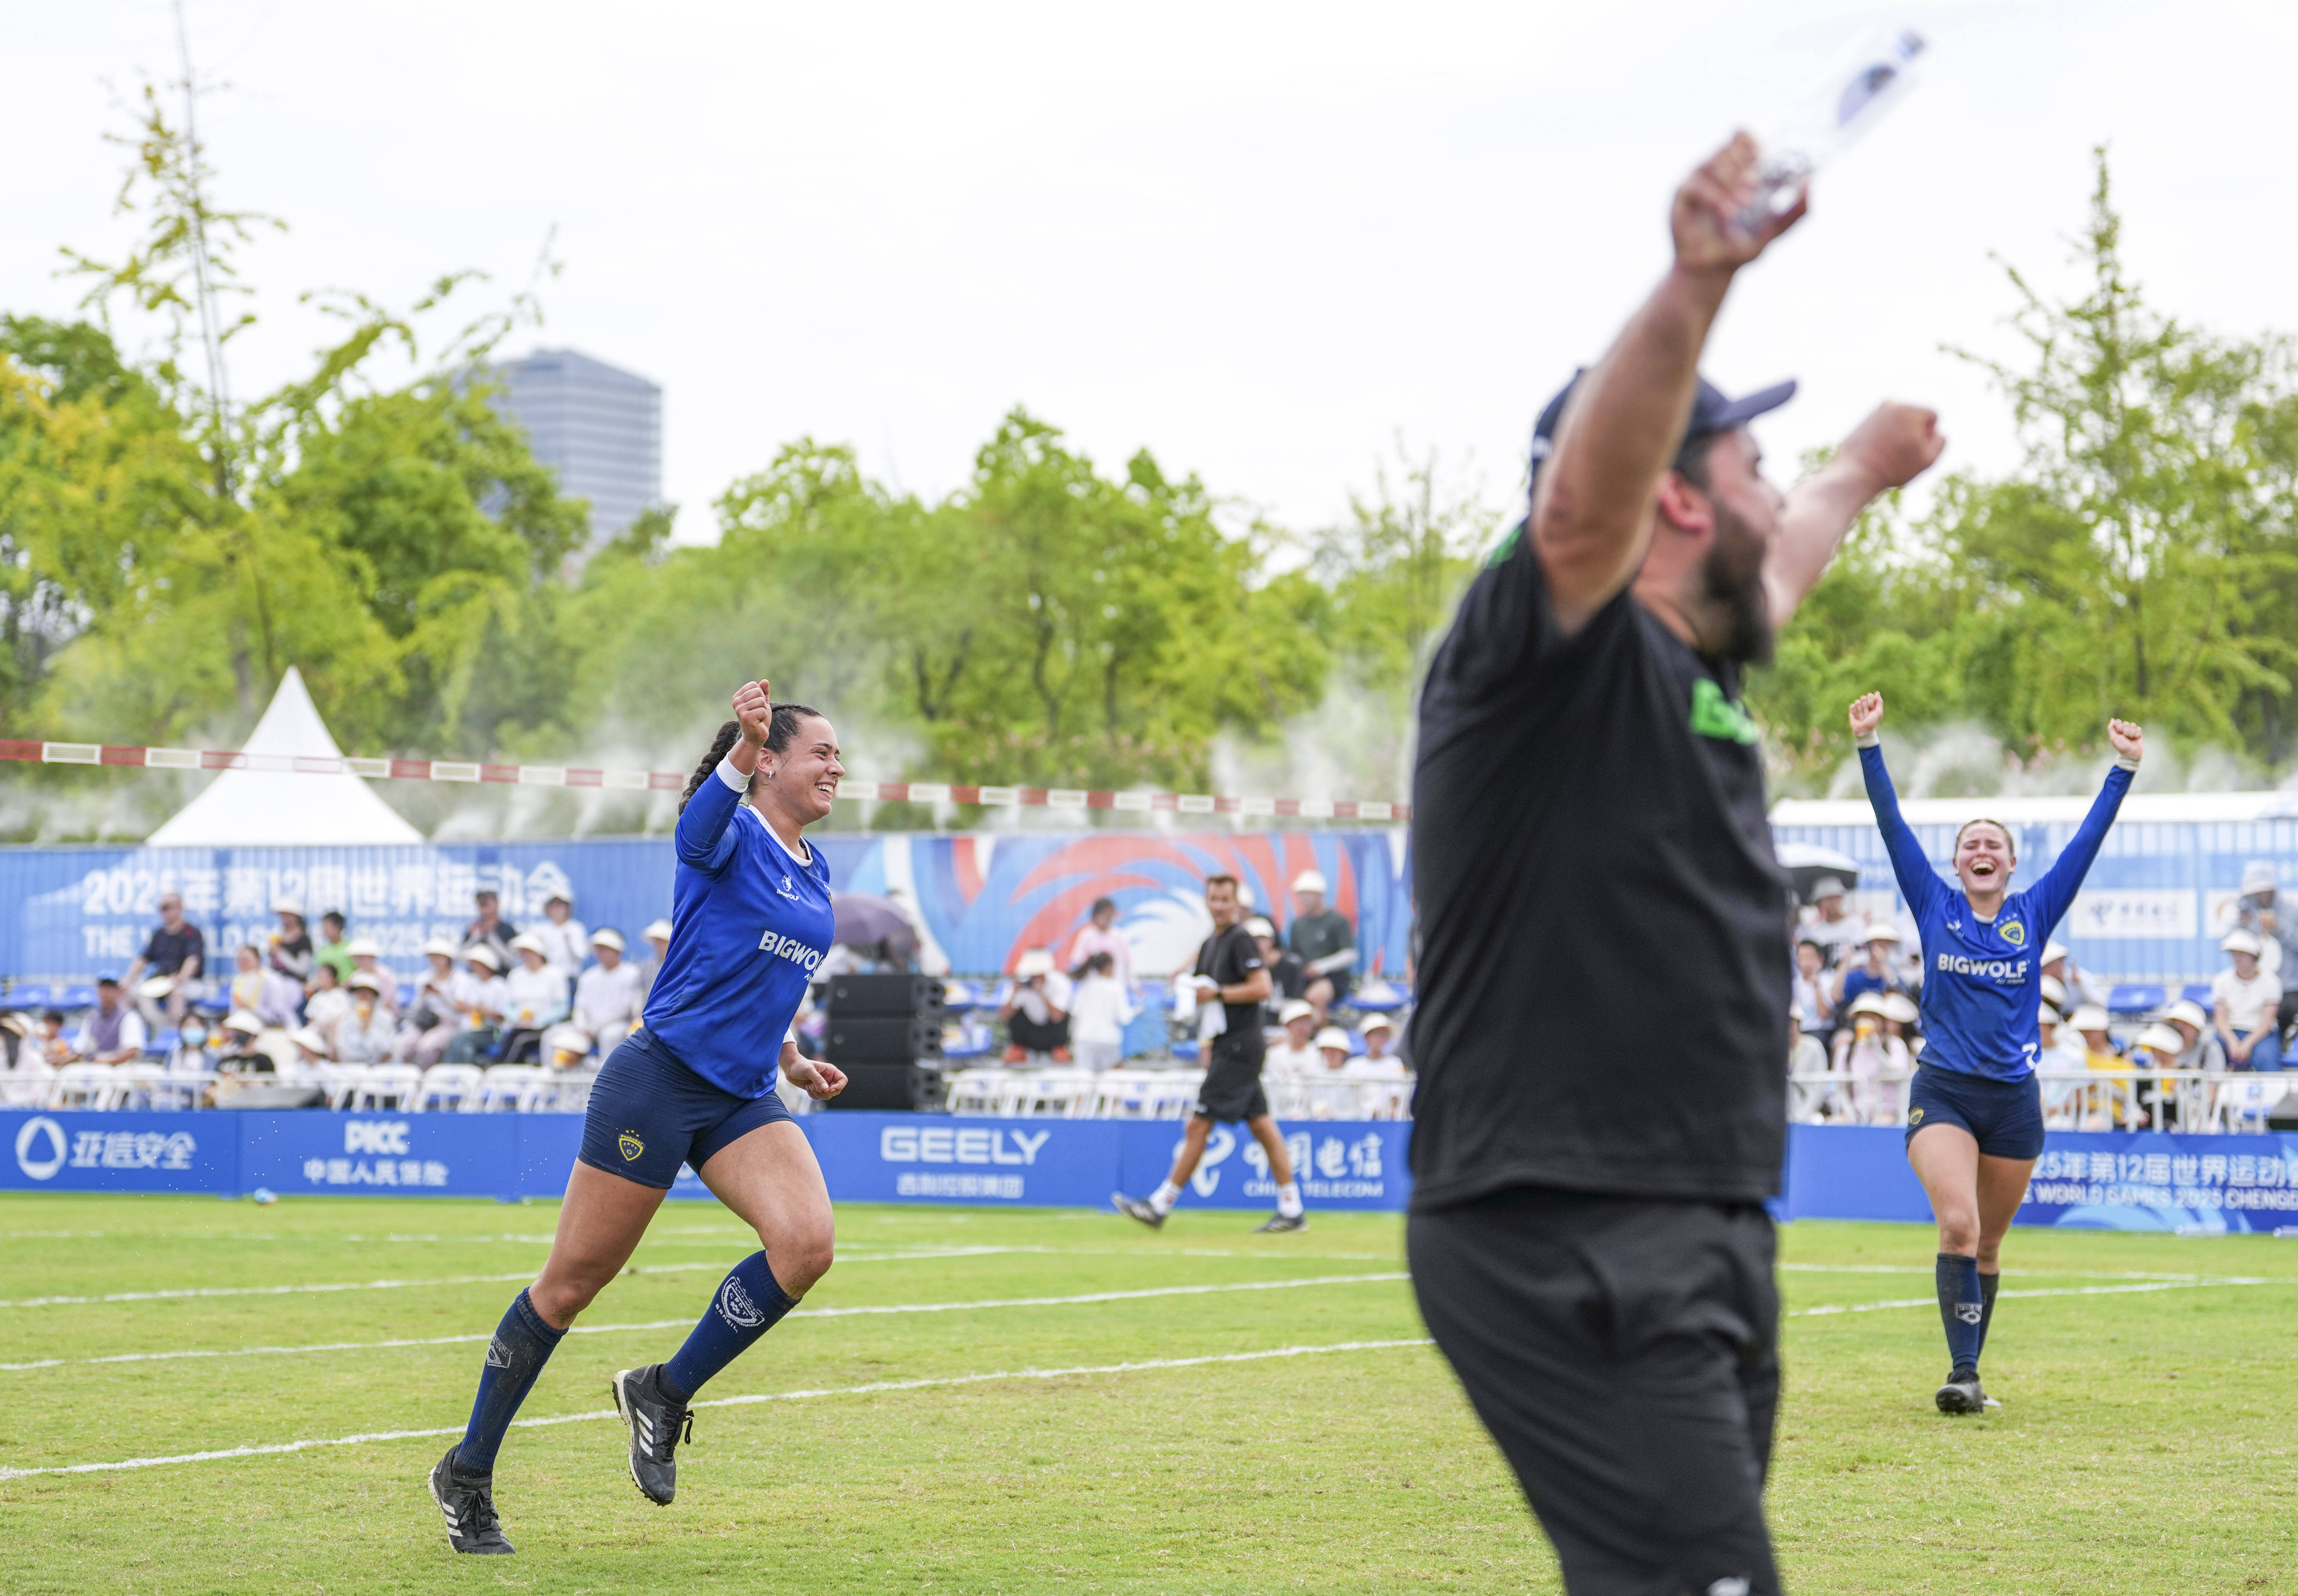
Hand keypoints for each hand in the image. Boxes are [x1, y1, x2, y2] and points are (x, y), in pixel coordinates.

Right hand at [731, 678, 773, 745]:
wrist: (755, 736)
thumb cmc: (758, 718)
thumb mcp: (762, 703)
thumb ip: (764, 692)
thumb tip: (765, 681)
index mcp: (737, 696)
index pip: (754, 685)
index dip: (760, 694)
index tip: (756, 705)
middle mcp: (736, 702)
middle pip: (758, 692)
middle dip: (763, 702)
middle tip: (758, 712)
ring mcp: (740, 710)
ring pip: (761, 701)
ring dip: (763, 710)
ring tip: (758, 717)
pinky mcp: (746, 717)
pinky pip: (762, 710)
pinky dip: (763, 717)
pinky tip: (758, 722)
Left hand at [784, 1054, 846, 1100]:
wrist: (790, 1068)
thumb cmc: (799, 1066)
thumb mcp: (808, 1070)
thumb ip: (818, 1079)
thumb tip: (826, 1089)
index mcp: (831, 1071)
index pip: (843, 1080)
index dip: (839, 1086)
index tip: (829, 1089)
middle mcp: (829, 1078)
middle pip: (836, 1091)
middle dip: (826, 1092)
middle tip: (815, 1087)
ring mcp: (823, 1085)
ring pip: (828, 1096)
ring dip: (818, 1094)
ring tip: (809, 1086)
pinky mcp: (816, 1090)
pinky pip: (819, 1098)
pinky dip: (813, 1095)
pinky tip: (807, 1088)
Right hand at [1671, 131, 1802, 276]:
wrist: (1712, 272)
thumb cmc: (1739, 250)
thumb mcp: (1775, 231)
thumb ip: (1797, 211)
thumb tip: (1810, 183)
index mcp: (1738, 172)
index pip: (1741, 138)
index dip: (1750, 143)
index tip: (1760, 160)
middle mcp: (1716, 173)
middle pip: (1728, 146)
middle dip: (1744, 166)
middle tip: (1754, 188)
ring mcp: (1698, 181)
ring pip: (1712, 161)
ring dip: (1731, 182)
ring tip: (1740, 208)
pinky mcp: (1681, 195)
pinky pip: (1698, 184)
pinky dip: (1714, 197)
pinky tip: (1726, 214)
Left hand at [1836, 403, 1944, 492]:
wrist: (1857, 472)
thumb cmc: (1894, 467)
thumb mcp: (1927, 459)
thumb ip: (1940, 441)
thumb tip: (1935, 431)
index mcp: (1909, 409)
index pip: (1933, 416)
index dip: (1929, 435)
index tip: (1915, 448)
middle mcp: (1892, 404)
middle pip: (1915, 416)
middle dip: (1914, 431)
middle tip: (1901, 451)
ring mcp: (1875, 410)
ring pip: (1899, 421)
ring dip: (1899, 433)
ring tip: (1889, 451)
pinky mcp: (1864, 420)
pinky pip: (1884, 425)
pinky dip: (1885, 435)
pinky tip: (1878, 450)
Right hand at [1847, 692, 1883, 738]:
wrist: (1863, 730)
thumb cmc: (1872, 722)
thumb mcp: (1878, 712)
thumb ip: (1879, 702)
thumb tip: (1877, 692)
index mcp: (1872, 703)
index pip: (1870, 695)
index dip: (1870, 702)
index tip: (1872, 709)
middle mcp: (1865, 704)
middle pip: (1863, 698)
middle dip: (1865, 707)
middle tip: (1867, 715)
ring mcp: (1858, 706)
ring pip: (1857, 702)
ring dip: (1860, 711)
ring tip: (1862, 717)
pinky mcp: (1852, 710)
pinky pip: (1852, 706)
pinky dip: (1855, 712)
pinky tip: (1857, 717)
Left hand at [2107, 718, 2142, 762]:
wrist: (2131, 752)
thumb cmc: (2121, 746)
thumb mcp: (2113, 738)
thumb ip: (2111, 728)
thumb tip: (2112, 719)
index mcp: (2117, 730)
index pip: (2118, 722)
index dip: (2119, 727)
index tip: (2119, 733)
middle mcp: (2124, 729)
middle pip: (2126, 723)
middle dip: (2126, 731)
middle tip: (2125, 738)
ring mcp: (2132, 730)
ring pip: (2133, 725)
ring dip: (2131, 733)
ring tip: (2130, 739)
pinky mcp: (2138, 732)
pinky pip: (2139, 728)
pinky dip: (2137, 734)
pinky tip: (2135, 738)